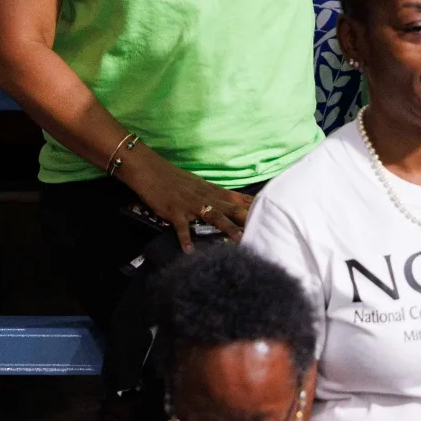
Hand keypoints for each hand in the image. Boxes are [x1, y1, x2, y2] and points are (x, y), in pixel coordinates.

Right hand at [122, 150, 253, 250]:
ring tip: (238, 240)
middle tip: (263, 229)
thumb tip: (227, 205)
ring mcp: (189, 203)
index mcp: (209, 190)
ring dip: (227, 227)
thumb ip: (211, 195)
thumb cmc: (172, 178)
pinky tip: (189, 251)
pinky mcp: (173, 210)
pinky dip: (185, 238)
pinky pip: (181, 226)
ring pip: (212, 215)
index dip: (252, 207)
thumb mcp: (196, 184)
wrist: (149, 169)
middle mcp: (203, 196)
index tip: (271, 213)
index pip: (236, 198)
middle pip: (230, 207)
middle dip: (247, 218)